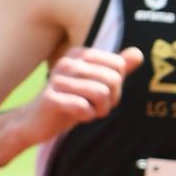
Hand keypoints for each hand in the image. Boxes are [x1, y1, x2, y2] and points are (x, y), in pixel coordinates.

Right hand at [19, 46, 143, 144]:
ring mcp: (57, 78)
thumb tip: (139, 54)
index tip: (103, 93)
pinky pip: (83, 107)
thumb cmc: (71, 100)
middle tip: (97, 106)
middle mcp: (68, 62)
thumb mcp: (97, 84)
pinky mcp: (50, 98)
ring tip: (88, 111)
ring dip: (100, 109)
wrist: (37, 121)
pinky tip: (76, 115)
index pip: (118, 66)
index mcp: (80, 54)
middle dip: (111, 99)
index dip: (117, 85)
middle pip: (113, 79)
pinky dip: (86, 116)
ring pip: (101, 93)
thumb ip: (117, 69)